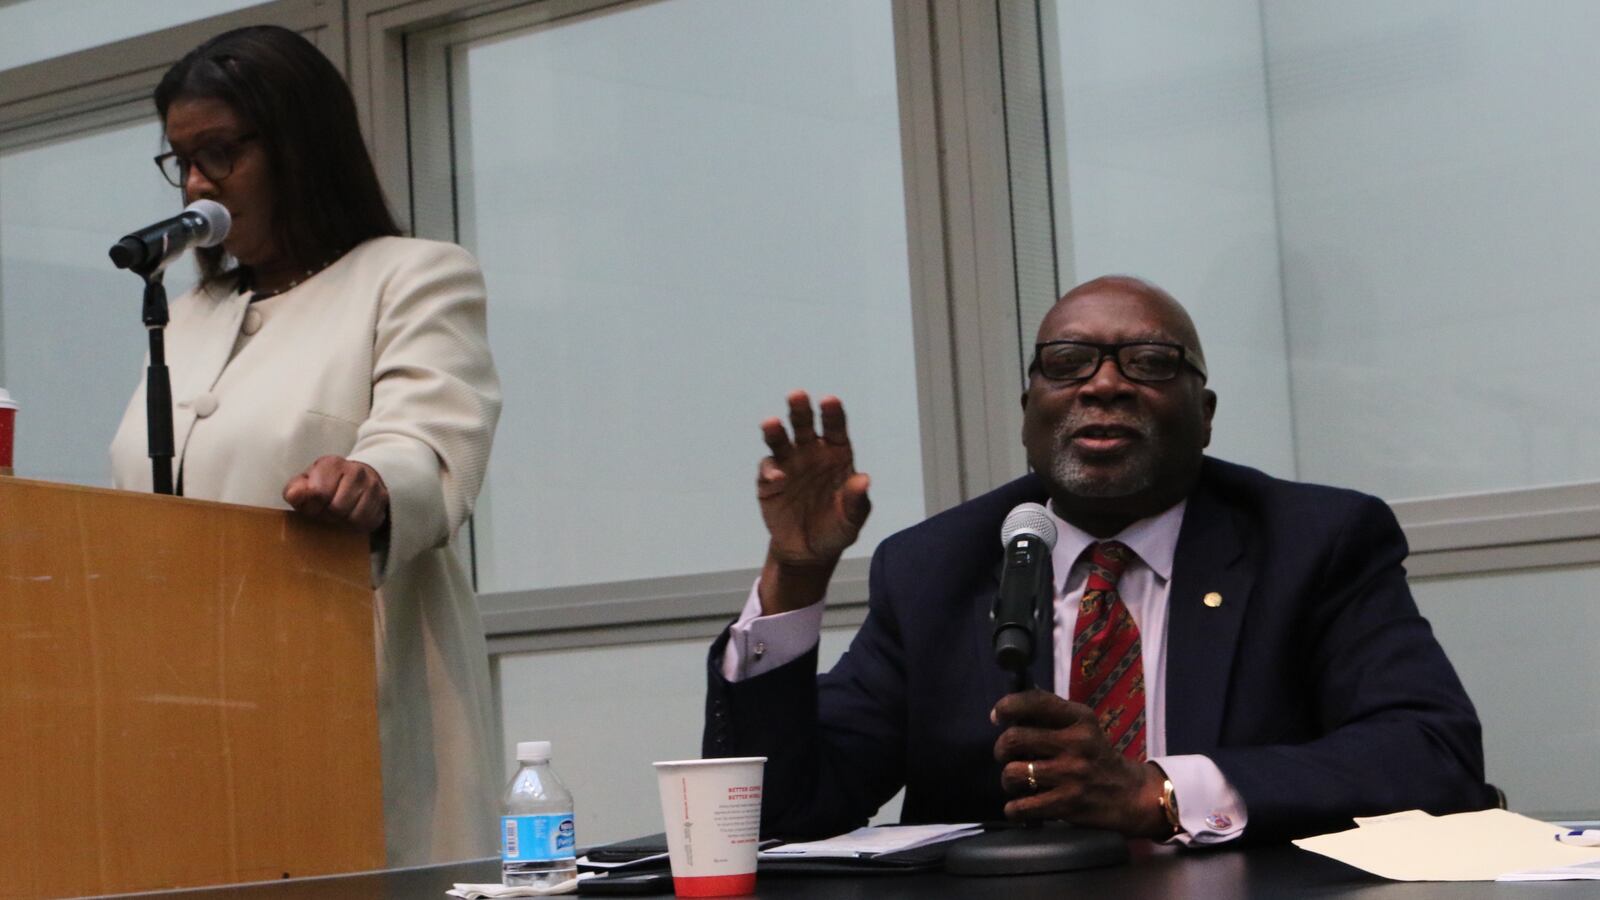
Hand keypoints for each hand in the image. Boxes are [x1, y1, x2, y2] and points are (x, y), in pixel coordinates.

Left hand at [282, 455, 389, 533]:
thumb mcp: (304, 483)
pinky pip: (368, 522)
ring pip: (354, 517)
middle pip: (337, 508)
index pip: (319, 494)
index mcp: (332, 463)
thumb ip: (295, 489)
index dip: (311, 508)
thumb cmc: (324, 484)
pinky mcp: (382, 498)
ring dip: (343, 522)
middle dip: (328, 516)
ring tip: (338, 516)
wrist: (355, 479)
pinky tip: (351, 517)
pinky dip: (357, 525)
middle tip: (325, 513)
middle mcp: (356, 470)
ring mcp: (372, 484)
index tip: (311, 507)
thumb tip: (294, 496)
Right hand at [755, 391, 870, 613]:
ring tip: (770, 424)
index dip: (832, 414)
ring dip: (775, 431)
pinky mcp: (769, 481)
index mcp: (836, 455)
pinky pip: (768, 469)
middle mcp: (811, 453)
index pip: (835, 429)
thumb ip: (856, 501)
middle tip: (796, 396)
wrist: (808, 551)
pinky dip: (771, 471)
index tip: (829, 400)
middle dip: (800, 410)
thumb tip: (864, 480)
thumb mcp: (852, 520)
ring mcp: (788, 465)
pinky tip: (778, 478)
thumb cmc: (836, 529)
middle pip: (805, 426)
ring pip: (780, 441)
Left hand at [991, 690, 1167, 836]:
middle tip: (1006, 756)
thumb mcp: (1083, 727)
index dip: (1008, 706)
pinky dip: (1014, 809)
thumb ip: (1051, 715)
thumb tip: (1009, 707)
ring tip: (1016, 782)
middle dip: (1001, 749)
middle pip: (1013, 739)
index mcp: (1080, 718)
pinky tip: (1019, 807)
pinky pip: (1022, 806)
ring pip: (1013, 772)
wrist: (1131, 795)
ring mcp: (1072, 775)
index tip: (996, 716)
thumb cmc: (1096, 756)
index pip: (1036, 702)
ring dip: (1007, 780)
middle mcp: (1076, 743)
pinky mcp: (1068, 804)